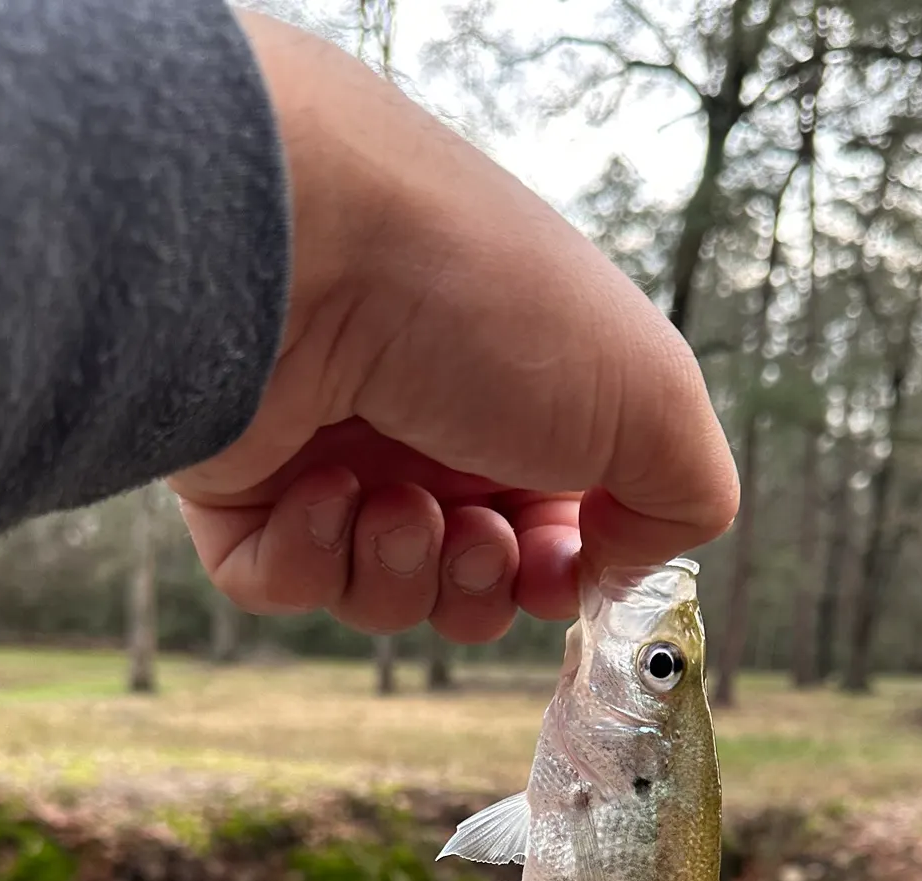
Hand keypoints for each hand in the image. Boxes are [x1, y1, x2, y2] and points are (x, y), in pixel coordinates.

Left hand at [168, 9, 736, 643]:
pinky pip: (276, 583)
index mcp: (523, 406)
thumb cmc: (491, 309)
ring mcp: (329, 456)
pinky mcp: (236, 483)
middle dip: (481, 588)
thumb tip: (622, 563)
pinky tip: (318, 488)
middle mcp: (429, 429)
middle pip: (466, 584)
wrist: (310, 246)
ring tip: (393, 503)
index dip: (559, 576)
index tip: (558, 569)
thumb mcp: (655, 401)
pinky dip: (308, 560)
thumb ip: (685, 501)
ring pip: (376, 594)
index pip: (550, 535)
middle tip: (474, 533)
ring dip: (400, 571)